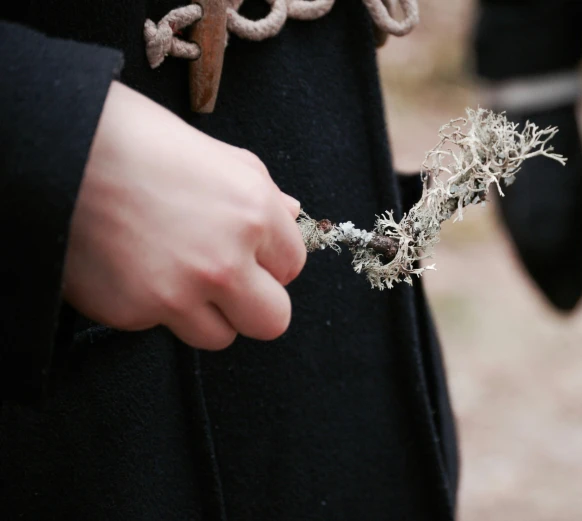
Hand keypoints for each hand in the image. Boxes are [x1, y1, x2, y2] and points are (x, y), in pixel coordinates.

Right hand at [63, 82, 305, 348]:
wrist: (58, 147)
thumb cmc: (137, 139)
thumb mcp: (214, 152)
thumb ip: (262, 193)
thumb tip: (291, 215)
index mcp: (252, 213)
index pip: (293, 267)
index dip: (272, 261)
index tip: (252, 253)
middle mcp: (224, 261)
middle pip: (273, 321)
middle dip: (255, 305)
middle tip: (230, 283)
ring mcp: (178, 293)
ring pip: (220, 336)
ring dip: (207, 314)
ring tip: (176, 274)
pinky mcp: (134, 313)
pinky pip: (163, 327)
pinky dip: (154, 306)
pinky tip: (135, 267)